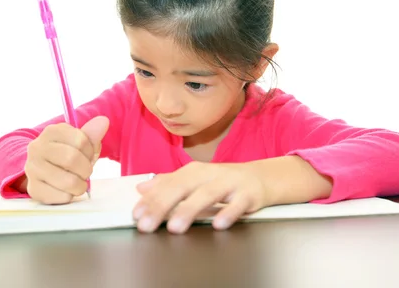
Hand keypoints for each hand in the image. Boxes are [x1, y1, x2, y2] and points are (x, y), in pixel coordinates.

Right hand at [23, 116, 108, 204]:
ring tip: (77, 181)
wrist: (44, 170)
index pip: (81, 141)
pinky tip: (65, 190)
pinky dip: (70, 196)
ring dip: (80, 185)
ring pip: (69, 181)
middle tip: (84, 171)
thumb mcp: (80, 142)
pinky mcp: (34, 189)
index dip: (90, 151)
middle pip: (72, 159)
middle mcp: (37, 148)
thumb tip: (104, 121)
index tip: (87, 155)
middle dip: (86, 169)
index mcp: (51, 131)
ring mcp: (32, 169)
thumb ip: (92, 134)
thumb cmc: (66, 153)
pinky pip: (62, 197)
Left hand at [132, 162, 269, 233]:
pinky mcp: (248, 194)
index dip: (151, 200)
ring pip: (208, 194)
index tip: (136, 215)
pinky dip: (228, 213)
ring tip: (175, 227)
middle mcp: (209, 174)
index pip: (167, 184)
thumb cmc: (223, 181)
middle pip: (182, 187)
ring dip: (190, 210)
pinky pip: (238, 204)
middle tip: (147, 224)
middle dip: (162, 206)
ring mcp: (229, 183)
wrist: (261, 178)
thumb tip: (141, 188)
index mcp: (193, 171)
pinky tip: (218, 224)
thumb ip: (168, 183)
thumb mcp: (195, 179)